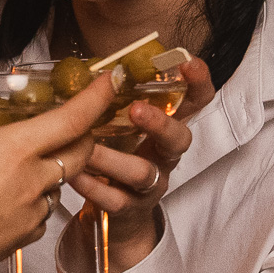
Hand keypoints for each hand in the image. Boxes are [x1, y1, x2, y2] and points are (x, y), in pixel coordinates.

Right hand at [0, 73, 113, 259]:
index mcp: (15, 148)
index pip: (72, 118)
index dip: (96, 96)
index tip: (110, 79)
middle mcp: (33, 178)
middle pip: (80, 151)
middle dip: (84, 133)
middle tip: (73, 121)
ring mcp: (32, 210)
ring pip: (60, 183)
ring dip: (56, 169)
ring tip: (33, 162)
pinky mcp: (23, 236)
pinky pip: (42, 214)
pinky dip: (36, 201)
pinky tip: (14, 198)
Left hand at [61, 57, 216, 272]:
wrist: (112, 208)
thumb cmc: (116, 152)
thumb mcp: (119, 122)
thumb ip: (113, 98)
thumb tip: (94, 68)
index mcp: (166, 127)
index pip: (195, 102)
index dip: (198, 83)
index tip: (188, 63)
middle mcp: (165, 155)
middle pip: (180, 140)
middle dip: (161, 124)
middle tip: (137, 110)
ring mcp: (150, 184)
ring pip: (143, 172)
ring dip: (114, 159)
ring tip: (88, 148)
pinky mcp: (130, 207)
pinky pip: (116, 199)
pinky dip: (94, 187)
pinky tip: (75, 176)